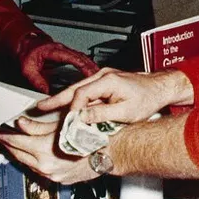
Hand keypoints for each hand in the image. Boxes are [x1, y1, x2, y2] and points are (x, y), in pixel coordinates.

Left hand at [0, 116, 98, 183]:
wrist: (107, 151)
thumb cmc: (89, 134)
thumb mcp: (60, 124)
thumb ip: (37, 126)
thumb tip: (21, 123)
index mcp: (44, 150)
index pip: (17, 142)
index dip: (7, 135)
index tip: (0, 130)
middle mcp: (45, 166)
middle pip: (19, 155)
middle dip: (10, 145)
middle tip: (3, 137)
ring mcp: (52, 174)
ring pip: (28, 164)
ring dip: (21, 154)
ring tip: (16, 145)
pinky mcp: (58, 179)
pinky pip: (39, 170)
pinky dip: (33, 162)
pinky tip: (33, 155)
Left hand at [20, 40, 98, 93]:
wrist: (23, 43)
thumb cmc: (26, 52)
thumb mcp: (28, 68)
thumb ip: (37, 81)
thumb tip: (46, 93)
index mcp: (55, 51)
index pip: (74, 58)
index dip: (84, 66)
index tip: (92, 74)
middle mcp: (62, 50)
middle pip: (82, 57)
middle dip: (93, 68)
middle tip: (102, 79)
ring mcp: (65, 52)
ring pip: (82, 58)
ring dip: (91, 67)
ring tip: (100, 79)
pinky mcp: (66, 55)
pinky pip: (80, 60)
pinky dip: (87, 67)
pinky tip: (91, 75)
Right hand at [37, 67, 193, 124]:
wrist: (159, 88)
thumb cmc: (147, 98)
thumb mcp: (126, 111)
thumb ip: (102, 114)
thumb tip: (82, 118)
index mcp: (107, 80)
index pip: (82, 94)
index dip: (73, 109)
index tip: (69, 123)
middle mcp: (102, 76)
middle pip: (74, 88)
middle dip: (56, 99)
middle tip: (39, 108)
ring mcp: (103, 77)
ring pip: (77, 88)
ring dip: (62, 99)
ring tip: (45, 107)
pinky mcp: (104, 82)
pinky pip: (84, 90)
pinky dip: (74, 98)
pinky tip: (65, 106)